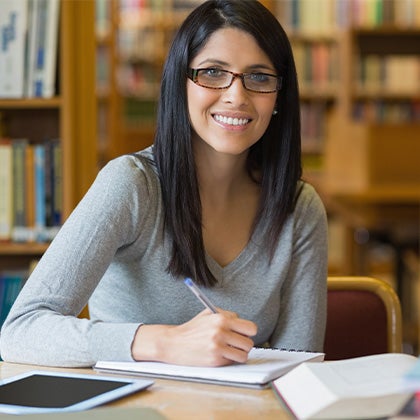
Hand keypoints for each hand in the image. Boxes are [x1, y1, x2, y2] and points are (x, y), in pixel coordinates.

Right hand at [131, 309, 256, 366]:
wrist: (173, 343)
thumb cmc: (192, 329)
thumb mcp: (208, 314)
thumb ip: (227, 315)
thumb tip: (242, 322)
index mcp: (221, 318)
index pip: (250, 328)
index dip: (248, 332)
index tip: (244, 334)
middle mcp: (221, 332)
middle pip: (249, 343)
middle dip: (243, 344)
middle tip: (235, 343)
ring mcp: (218, 347)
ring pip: (243, 355)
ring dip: (238, 354)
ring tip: (229, 350)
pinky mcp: (214, 360)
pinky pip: (232, 362)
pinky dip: (228, 360)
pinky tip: (219, 355)